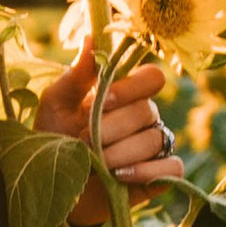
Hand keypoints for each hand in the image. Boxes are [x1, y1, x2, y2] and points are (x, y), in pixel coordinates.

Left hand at [36, 43, 186, 224]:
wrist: (52, 188)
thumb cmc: (54, 140)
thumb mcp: (56, 106)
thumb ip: (76, 75)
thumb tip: (92, 38)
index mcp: (125, 95)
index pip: (152, 78)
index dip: (133, 87)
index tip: (105, 99)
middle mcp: (145, 117)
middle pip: (147, 111)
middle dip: (112, 128)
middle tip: (84, 141)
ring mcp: (154, 146)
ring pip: (156, 139)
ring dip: (121, 152)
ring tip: (97, 164)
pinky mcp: (159, 176)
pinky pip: (172, 168)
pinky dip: (149, 171)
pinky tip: (121, 176)